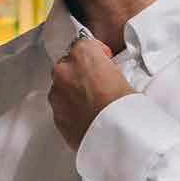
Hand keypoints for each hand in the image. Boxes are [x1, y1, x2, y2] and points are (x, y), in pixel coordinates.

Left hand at [49, 36, 132, 150]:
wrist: (116, 136)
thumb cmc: (124, 107)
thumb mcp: (124, 77)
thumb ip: (108, 69)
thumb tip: (106, 74)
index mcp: (83, 55)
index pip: (84, 44)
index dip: (96, 53)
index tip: (104, 60)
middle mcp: (64, 70)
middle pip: (68, 64)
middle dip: (80, 71)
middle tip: (98, 84)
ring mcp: (56, 94)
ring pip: (61, 86)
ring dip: (73, 91)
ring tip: (92, 103)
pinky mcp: (55, 116)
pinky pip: (61, 107)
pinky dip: (71, 109)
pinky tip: (87, 116)